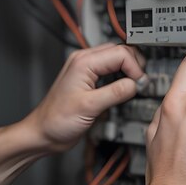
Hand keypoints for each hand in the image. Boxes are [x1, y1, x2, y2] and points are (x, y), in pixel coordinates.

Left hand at [23, 44, 145, 152]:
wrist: (43, 133)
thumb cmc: (56, 120)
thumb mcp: (89, 106)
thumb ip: (115, 93)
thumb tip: (136, 84)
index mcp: (83, 62)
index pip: (120, 53)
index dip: (135, 68)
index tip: (141, 84)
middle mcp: (84, 62)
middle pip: (121, 51)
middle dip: (135, 66)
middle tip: (142, 84)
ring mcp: (85, 71)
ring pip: (116, 60)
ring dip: (129, 70)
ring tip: (136, 86)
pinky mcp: (88, 81)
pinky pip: (110, 71)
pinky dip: (122, 77)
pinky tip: (125, 89)